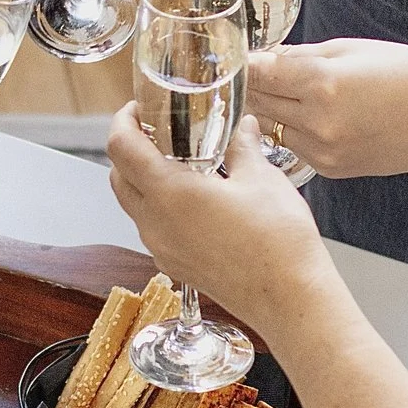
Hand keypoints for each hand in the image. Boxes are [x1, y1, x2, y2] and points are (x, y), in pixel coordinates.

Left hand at [107, 106, 334, 336]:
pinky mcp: (176, 266)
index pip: (120, 147)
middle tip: (157, 133)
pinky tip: (194, 200)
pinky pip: (153, 230)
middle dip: (129, 150)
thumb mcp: (261, 178)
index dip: (123, 121)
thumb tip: (242, 126)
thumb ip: (242, 147)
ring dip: (143, 181)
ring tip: (179, 164)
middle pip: (117, 177)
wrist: (289, 298)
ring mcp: (162, 249)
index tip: (140, 109)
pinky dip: (159, 208)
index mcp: (169, 193)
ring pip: (133, 206)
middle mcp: (155, 223)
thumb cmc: (277, 240)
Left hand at [248, 40, 407, 201]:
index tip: (232, 56)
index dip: (243, 63)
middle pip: (258, 101)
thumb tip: (265, 57)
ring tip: (277, 92)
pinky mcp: (327, 169)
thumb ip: (302, 56)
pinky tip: (306, 115)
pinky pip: (293, 145)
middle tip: (243, 71)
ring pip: (270, 126)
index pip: (259, 72)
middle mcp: (317, 122)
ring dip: (268, 109)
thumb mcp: (353, 50)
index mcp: (323, 84)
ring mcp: (321, 151)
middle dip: (250, 85)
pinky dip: (291, 129)